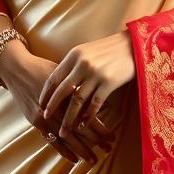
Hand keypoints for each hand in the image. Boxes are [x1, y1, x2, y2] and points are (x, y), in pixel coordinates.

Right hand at [0, 41, 114, 164]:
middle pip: (81, 129)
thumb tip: (105, 101)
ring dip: (82, 150)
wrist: (18, 70)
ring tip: (93, 160)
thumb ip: (83, 89)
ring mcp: (46, 116)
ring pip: (68, 138)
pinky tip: (73, 159)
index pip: (90, 116)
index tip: (113, 137)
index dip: (102, 129)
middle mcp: (59, 107)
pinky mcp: (36, 122)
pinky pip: (51, 140)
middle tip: (109, 149)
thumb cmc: (45, 69)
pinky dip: (63, 151)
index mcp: (69, 94)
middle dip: (96, 142)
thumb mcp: (67, 75)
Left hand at [38, 31, 136, 153]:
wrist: (132, 45)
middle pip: (63, 90)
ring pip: (77, 100)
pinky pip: (95, 103)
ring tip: (64, 129)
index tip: (40, 104)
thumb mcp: (86, 51)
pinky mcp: (109, 82)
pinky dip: (88, 116)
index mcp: (74, 55)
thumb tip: (60, 82)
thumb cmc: (108, 48)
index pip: (54, 77)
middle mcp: (82, 64)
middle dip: (53, 106)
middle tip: (45, 118)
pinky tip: (83, 125)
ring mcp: (96, 74)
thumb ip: (73, 64)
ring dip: (69, 117)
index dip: (46, 93)